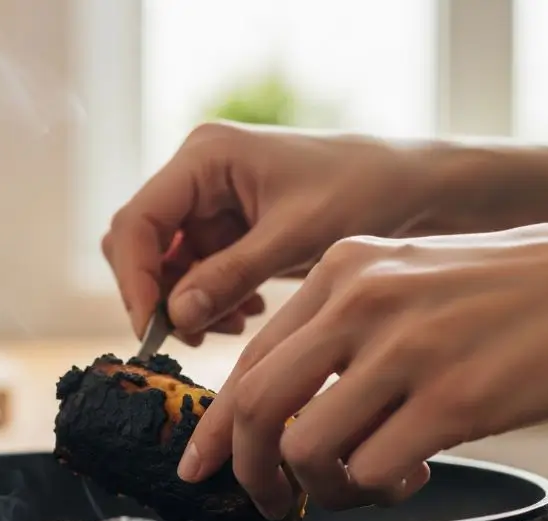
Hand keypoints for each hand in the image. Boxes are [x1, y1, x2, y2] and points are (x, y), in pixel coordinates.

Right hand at [102, 123, 472, 341]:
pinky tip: (252, 312)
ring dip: (190, 302)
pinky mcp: (230, 226)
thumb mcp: (297, 237)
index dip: (135, 279)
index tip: (154, 330)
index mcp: (206, 156)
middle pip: (143, 243)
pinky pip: (198, 269)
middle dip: (162, 294)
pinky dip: (213, 298)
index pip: (138, 221)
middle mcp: (199, 172)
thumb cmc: (363, 192)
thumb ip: (232, 275)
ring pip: (168, 263)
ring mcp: (212, 200)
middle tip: (194, 336)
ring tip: (235, 326)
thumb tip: (176, 316)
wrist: (412, 188)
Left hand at [179, 221, 547, 518]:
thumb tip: (295, 405)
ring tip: (363, 483)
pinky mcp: (453, 397)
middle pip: (255, 406)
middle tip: (270, 498)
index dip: (221, 426)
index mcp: (343, 268)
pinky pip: (372, 469)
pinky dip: (378, 490)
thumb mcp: (413, 276)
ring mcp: (406, 348)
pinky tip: (411, 475)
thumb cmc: (523, 287)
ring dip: (322, 487)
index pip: (250, 359)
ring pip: (305, 447)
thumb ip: (347, 328)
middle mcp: (362, 300)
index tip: (211, 462)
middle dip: (250, 470)